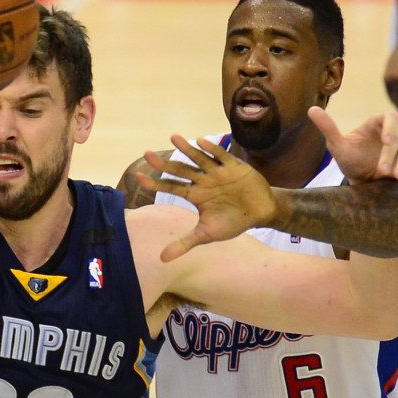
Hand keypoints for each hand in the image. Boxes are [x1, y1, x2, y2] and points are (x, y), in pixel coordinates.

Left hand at [136, 135, 275, 260]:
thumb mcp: (206, 234)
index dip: (155, 183)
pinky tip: (201, 141)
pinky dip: (212, 150)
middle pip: (180, 170)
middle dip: (164, 164)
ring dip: (187, 149)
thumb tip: (162, 259)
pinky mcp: (234, 166)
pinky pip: (221, 156)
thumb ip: (184, 243)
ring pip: (198, 159)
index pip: (170, 187)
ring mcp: (217, 172)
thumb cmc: (232, 222)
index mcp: (194, 194)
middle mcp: (202, 181)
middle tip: (147, 155)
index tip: (137, 177)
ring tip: (173, 137)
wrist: (260, 213)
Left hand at [308, 107, 397, 182]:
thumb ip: (327, 128)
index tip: (388, 142)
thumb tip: (311, 109)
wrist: (362, 180)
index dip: (391, 127)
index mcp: (376, 122)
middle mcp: (393, 129)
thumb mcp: (337, 147)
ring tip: (397, 177)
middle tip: (383, 170)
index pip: (390, 117)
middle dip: (393, 154)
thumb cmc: (349, 161)